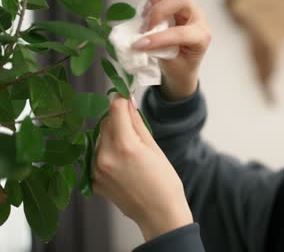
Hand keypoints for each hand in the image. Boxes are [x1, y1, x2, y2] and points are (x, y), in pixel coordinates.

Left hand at [93, 95, 192, 240]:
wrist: (159, 213)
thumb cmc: (164, 182)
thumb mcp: (154, 147)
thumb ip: (137, 122)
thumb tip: (127, 101)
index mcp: (125, 146)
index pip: (115, 108)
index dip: (121, 99)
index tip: (126, 97)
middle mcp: (106, 157)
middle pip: (105, 123)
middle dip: (118, 120)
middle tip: (134, 129)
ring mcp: (97, 170)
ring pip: (99, 139)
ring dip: (111, 137)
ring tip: (130, 152)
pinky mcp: (93, 180)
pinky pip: (96, 156)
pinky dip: (107, 154)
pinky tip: (123, 164)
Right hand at [133, 0, 210, 100]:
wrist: (184, 64)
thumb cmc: (181, 65)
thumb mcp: (171, 64)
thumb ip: (160, 50)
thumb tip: (142, 39)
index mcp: (201, 37)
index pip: (181, 32)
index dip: (158, 38)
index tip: (140, 45)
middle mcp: (198, 18)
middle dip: (158, 11)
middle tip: (145, 27)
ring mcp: (190, 8)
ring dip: (155, 1)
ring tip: (145, 18)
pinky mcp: (179, 3)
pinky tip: (148, 11)